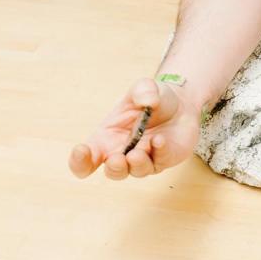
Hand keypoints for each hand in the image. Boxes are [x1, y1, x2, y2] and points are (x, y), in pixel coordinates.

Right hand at [68, 78, 200, 180]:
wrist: (181, 105)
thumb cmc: (153, 99)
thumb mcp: (144, 88)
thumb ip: (142, 90)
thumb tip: (148, 101)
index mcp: (106, 138)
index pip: (86, 159)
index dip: (79, 161)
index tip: (81, 150)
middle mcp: (122, 153)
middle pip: (112, 171)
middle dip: (114, 168)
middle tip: (118, 158)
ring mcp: (143, 159)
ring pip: (135, 171)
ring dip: (136, 164)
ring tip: (138, 152)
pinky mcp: (162, 160)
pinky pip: (159, 162)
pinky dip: (159, 152)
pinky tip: (160, 140)